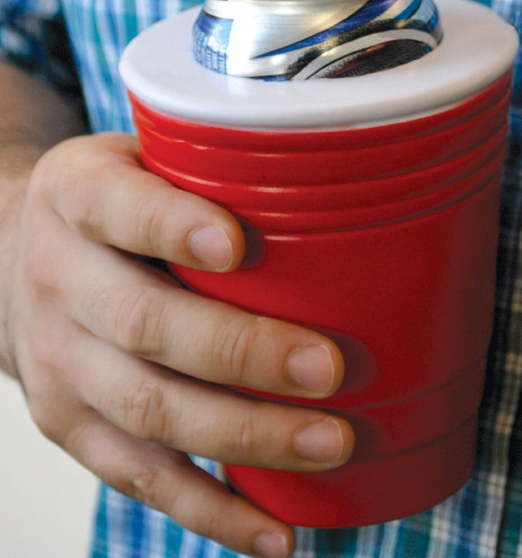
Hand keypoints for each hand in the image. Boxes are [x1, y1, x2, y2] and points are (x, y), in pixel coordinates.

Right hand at [4, 132, 352, 557]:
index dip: (172, 226)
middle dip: (240, 353)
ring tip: (329, 443)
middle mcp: (57, 279)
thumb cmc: (112, 209)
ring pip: (148, 412)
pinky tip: (275, 530)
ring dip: (244, 435)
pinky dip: (212, 509)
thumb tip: (327, 190)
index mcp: (76, 197)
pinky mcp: (71, 425)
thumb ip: (205, 173)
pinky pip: (140, 478)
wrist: (15, 260)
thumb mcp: (140, 162)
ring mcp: (57, 363)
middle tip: (328, 368)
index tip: (237, 246)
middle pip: (144, 325)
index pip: (117, 208)